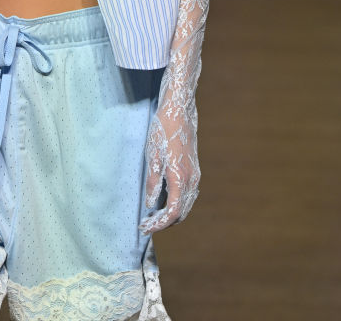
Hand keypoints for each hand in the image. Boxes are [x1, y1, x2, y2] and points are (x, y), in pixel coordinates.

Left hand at [139, 107, 199, 234]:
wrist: (179, 111)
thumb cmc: (163, 130)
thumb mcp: (152, 156)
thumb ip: (153, 182)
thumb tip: (151, 204)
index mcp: (180, 178)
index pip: (172, 212)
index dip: (159, 224)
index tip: (145, 228)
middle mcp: (191, 180)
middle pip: (181, 213)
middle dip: (163, 222)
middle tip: (145, 225)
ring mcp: (195, 175)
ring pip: (186, 205)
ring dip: (171, 214)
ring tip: (152, 216)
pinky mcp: (194, 169)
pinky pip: (188, 195)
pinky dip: (177, 204)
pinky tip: (164, 201)